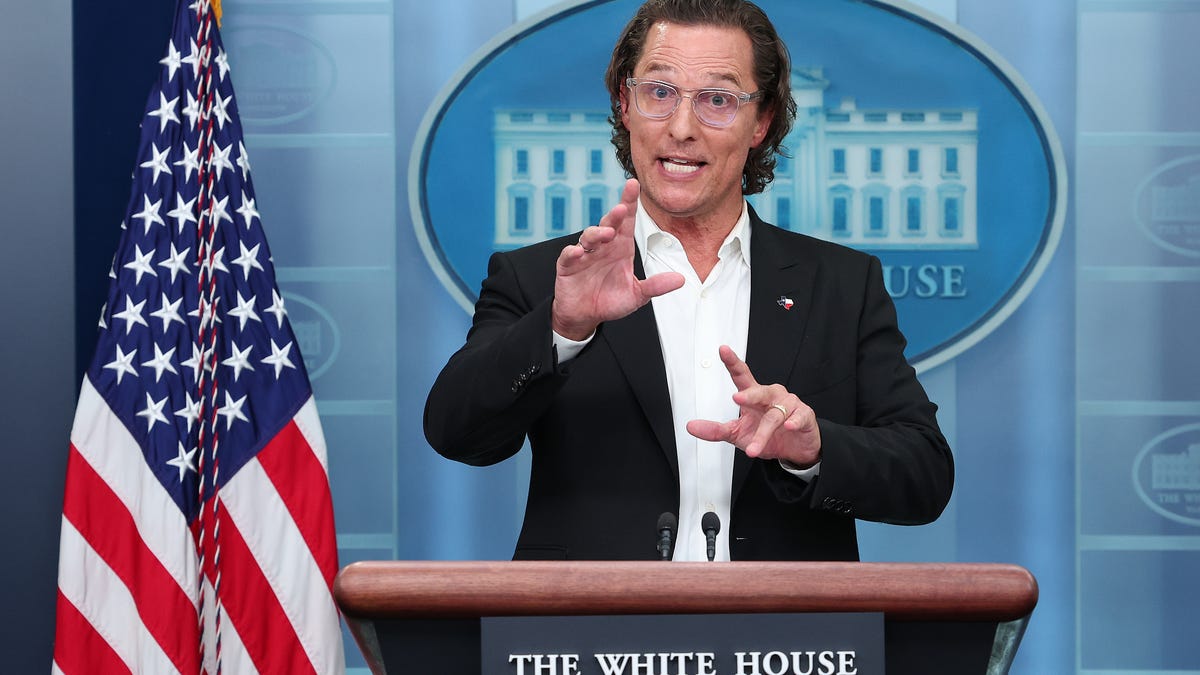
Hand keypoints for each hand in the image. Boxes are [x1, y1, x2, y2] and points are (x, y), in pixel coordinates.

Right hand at [551, 179, 684, 339]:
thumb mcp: (637, 295)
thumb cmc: (610, 301)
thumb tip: (680, 280)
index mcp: (620, 248)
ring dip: (597, 232)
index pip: (626, 221)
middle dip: (614, 215)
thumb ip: (656, 286)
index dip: (629, 202)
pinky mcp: (568, 267)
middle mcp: (603, 247)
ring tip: (607, 233)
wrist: (585, 316)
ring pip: (589, 236)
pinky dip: (572, 252)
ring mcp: (584, 255)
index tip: (633, 184)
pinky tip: (578, 252)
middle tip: (622, 208)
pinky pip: (568, 256)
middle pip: (608, 223)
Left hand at [686, 345, 820, 465]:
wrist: (795, 449)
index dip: (732, 362)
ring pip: (774, 415)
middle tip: (737, 398)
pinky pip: (798, 416)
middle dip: (749, 395)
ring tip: (754, 447)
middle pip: (759, 391)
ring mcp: (789, 404)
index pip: (741, 376)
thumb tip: (691, 426)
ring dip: (763, 433)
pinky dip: (793, 421)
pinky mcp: (804, 416)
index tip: (722, 350)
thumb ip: (715, 430)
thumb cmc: (766, 435)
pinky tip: (789, 426)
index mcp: (754, 396)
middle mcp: (771, 395)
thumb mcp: (737, 434)